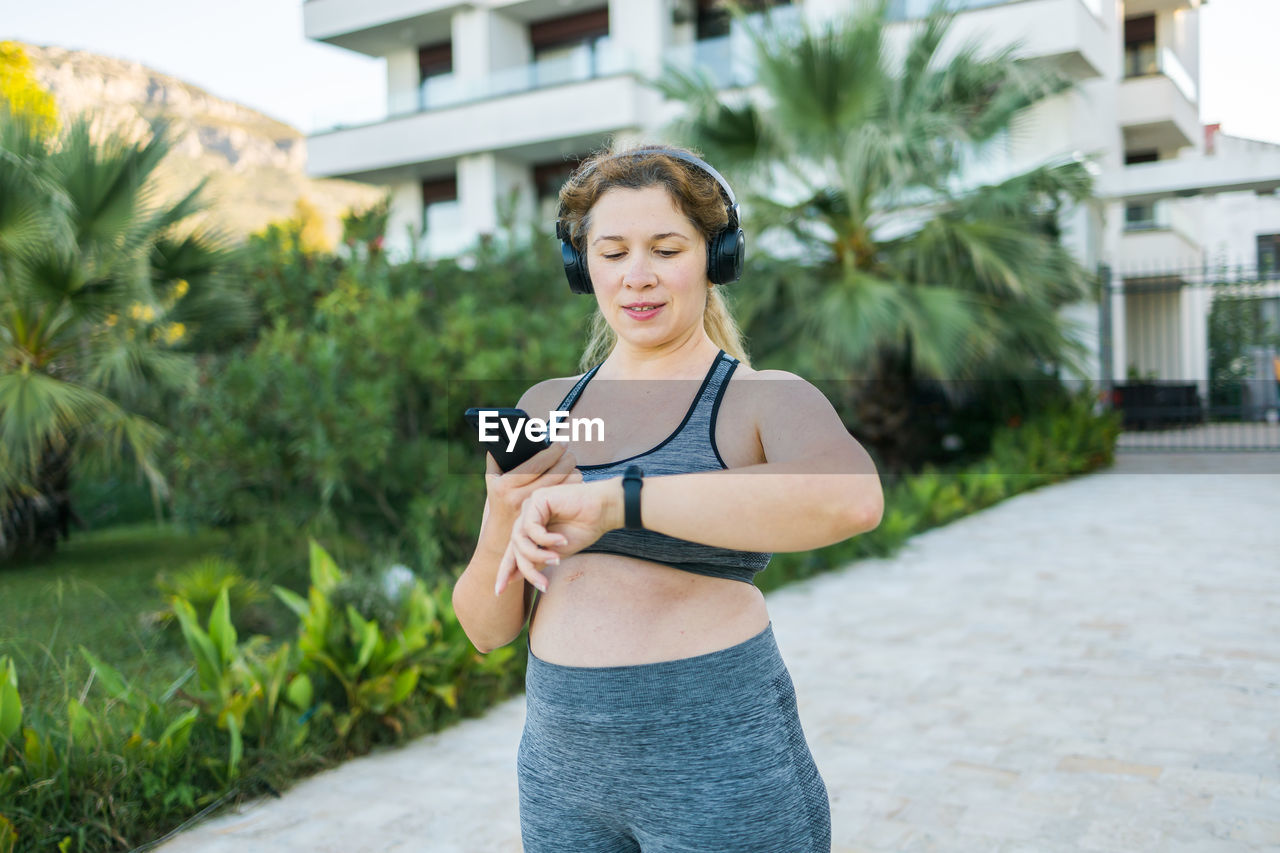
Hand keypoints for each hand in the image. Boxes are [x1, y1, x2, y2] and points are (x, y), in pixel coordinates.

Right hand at [484, 442, 581, 533]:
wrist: (500, 536)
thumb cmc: (498, 502)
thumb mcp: (492, 481)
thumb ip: (496, 460)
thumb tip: (501, 438)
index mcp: (507, 485)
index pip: (536, 464)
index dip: (552, 451)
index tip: (561, 443)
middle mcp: (521, 497)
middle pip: (554, 474)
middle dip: (566, 460)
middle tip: (570, 452)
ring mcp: (534, 509)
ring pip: (563, 486)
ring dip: (573, 472)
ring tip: (573, 465)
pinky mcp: (545, 517)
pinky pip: (566, 498)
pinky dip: (572, 486)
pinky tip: (573, 479)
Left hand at [493, 479, 623, 595]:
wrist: (603, 510)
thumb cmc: (584, 529)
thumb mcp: (556, 552)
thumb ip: (535, 561)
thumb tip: (513, 577)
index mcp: (530, 530)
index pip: (513, 551)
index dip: (505, 571)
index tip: (499, 592)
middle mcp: (527, 517)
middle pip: (515, 548)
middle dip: (527, 570)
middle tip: (543, 585)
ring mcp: (530, 507)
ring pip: (520, 540)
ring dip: (538, 555)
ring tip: (557, 560)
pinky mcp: (537, 500)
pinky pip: (531, 528)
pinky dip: (546, 539)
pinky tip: (563, 540)